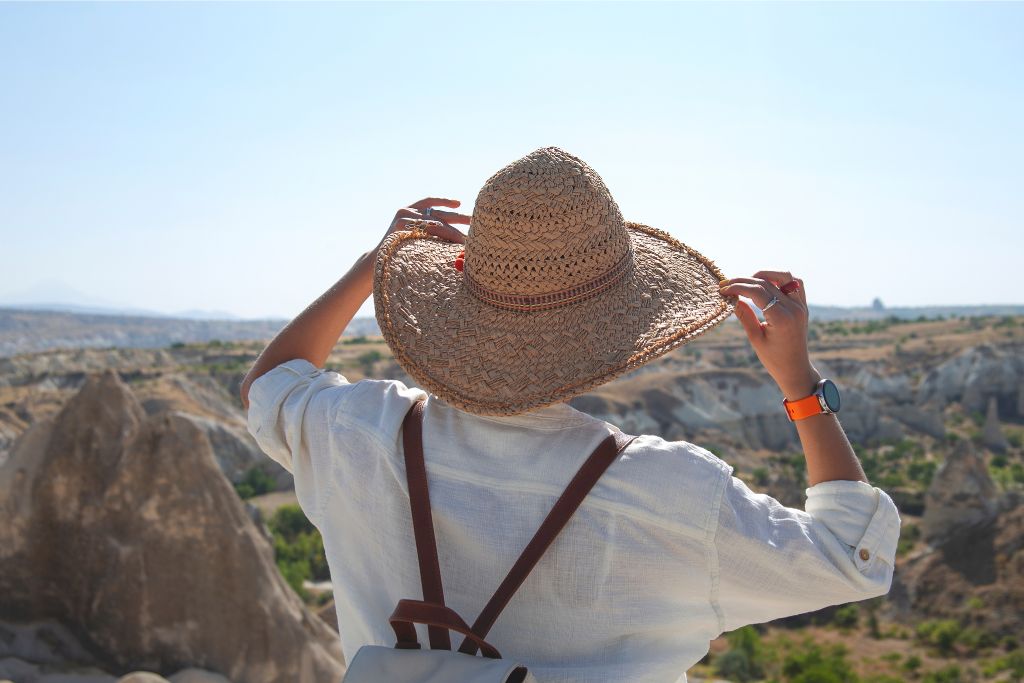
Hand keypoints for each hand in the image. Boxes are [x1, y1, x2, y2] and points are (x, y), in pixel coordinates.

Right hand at [375, 197, 470, 253]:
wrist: (377, 263)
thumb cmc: (398, 254)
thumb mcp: (413, 239)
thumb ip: (427, 233)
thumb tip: (454, 235)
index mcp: (408, 211)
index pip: (429, 201)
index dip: (444, 201)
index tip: (459, 203)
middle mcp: (405, 211)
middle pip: (437, 212)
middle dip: (457, 217)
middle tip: (473, 221)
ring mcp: (402, 218)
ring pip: (434, 223)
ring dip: (452, 232)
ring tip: (465, 239)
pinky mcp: (400, 226)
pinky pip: (426, 231)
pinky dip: (440, 235)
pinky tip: (451, 240)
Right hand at [719, 270, 819, 398]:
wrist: (796, 369)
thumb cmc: (774, 359)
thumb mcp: (755, 338)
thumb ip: (745, 316)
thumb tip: (731, 299)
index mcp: (781, 319)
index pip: (757, 292)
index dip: (738, 287)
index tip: (723, 289)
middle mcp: (794, 309)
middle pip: (767, 283)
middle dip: (744, 281)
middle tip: (727, 284)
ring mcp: (801, 306)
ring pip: (784, 277)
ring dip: (765, 275)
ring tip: (748, 281)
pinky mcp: (803, 306)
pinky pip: (795, 283)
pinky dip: (780, 279)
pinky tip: (766, 284)